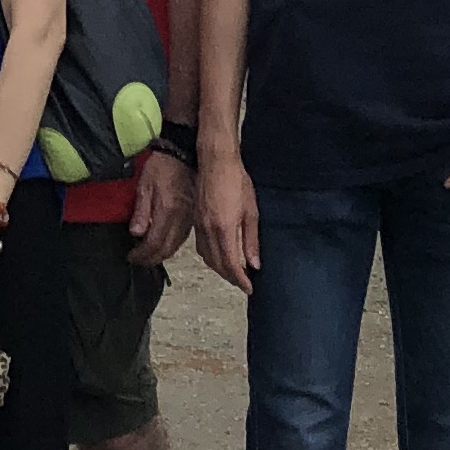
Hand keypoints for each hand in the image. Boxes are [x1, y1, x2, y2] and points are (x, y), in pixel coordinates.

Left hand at [125, 149, 195, 267]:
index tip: (131, 256)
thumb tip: (136, 234)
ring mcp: (189, 220)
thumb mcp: (145, 185)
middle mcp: (181, 219)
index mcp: (167, 211)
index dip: (142, 254)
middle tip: (138, 260)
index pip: (154, 243)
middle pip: (166, 250)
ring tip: (147, 256)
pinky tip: (163, 245)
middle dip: (150, 259)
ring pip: (175, 247)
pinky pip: (182, 239)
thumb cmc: (162, 167)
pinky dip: (171, 247)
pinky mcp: (193, 217)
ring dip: (161, 255)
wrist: (183, 155)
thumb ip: (141, 211)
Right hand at [196, 146, 260, 296]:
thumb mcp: (251, 210)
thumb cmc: (236, 180)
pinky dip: (210, 257)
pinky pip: (201, 246)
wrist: (215, 161)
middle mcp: (209, 230)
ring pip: (207, 257)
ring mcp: (200, 225)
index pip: (231, 264)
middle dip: (230, 277)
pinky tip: (218, 255)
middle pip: (217, 264)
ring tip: (232, 272)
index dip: (240, 280)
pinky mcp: (196, 219)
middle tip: (243, 283)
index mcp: (224, 229)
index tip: (249, 288)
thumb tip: (253, 263)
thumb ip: (251, 239)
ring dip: (219, 268)